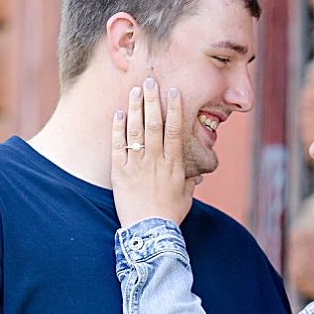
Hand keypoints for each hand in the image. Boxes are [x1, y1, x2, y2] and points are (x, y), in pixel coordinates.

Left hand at [111, 78, 195, 225]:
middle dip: (153, 100)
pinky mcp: (120, 172)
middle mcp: (156, 160)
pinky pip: (118, 146)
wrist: (150, 232)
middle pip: (154, 124)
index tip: (173, 92)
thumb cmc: (170, 215)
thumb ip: (190, 181)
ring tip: (135, 90)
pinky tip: (118, 114)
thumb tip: (196, 172)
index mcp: (174, 164)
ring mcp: (137, 165)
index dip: (174, 109)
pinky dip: (118, 129)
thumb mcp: (186, 196)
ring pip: (136, 131)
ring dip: (135, 108)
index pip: (175, 130)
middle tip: (151, 81)